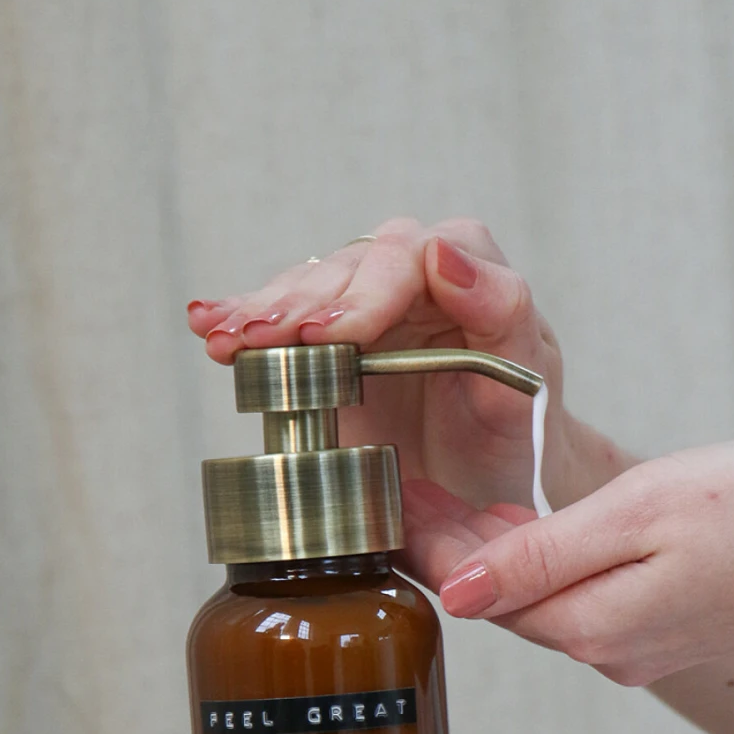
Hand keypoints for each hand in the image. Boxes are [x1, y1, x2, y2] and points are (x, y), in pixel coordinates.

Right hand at [187, 217, 628, 510]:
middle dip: (300, 304)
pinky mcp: (323, 338)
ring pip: (306, 288)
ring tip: (222, 336)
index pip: (412, 257)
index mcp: (470, 269)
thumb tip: (443, 254)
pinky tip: (206, 324)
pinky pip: (281, 317)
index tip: (333, 333)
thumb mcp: (528, 376)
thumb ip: (500, 309)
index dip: (367, 293)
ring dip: (260, 311)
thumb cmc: (517, 428)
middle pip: (348, 269)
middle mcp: (411, 272)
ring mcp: (362, 302)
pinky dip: (240, 320)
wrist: (490, 479)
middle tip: (263, 338)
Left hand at [399, 439, 733, 686]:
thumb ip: (543, 554)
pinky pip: (579, 595)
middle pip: (501, 596)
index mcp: (592, 626)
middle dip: (449, 543)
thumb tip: (457, 591)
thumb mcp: (642, 514)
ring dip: (493, 549)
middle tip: (403, 480)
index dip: (426, 537)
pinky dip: (543, 558)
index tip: (387, 489)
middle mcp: (607, 650)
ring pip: (538, 595)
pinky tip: (530, 522)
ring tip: (450, 493)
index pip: (475, 588)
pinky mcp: (665, 628)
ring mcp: (637, 645)